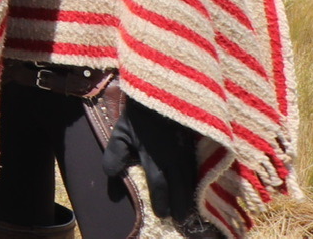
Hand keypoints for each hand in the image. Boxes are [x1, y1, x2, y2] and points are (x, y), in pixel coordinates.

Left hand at [102, 97, 196, 218]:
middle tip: (181, 220)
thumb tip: (111, 175)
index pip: (159, 185)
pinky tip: (201, 188)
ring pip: (193, 179)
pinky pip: (201, 167)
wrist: (160, 91)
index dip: (161, 202)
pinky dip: (200, 181)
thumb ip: (115, 155)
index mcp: (154, 155)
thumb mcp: (120, 133)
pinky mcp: (198, 144)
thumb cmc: (139, 114)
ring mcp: (188, 150)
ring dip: (192, 196)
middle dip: (181, 205)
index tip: (162, 214)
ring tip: (192, 210)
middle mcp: (174, 156)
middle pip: (181, 188)